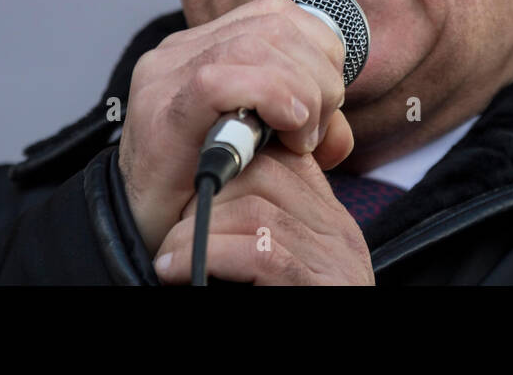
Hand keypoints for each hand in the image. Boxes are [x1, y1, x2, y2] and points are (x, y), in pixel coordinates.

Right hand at [117, 0, 348, 255]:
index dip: (320, 48)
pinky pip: (221, 80)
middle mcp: (183, 49)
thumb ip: (307, 128)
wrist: (143, 230)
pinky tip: (285, 126)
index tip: (328, 100)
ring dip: (301, 89)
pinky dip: (269, 95)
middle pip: (276, 24)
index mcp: (208, 45)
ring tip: (301, 136)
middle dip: (319, 73)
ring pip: (255, 45)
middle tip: (317, 127)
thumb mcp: (266, 147)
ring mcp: (167, 75)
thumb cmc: (201, 186)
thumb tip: (340, 134)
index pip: (279, 13)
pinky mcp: (161, 110)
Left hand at [152, 114, 373, 284]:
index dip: (228, 165)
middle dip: (206, 196)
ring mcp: (335, 260)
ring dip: (195, 230)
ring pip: (255, 209)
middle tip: (173, 231)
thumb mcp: (279, 268)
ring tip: (168, 256)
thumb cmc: (286, 303)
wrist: (344, 374)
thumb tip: (206, 203)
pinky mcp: (321, 287)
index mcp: (330, 221)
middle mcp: (339, 233)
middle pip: (265, 174)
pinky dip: (207, 255)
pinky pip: (262, 252)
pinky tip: (175, 270)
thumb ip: (262, 234)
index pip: (282, 158)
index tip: (189, 194)